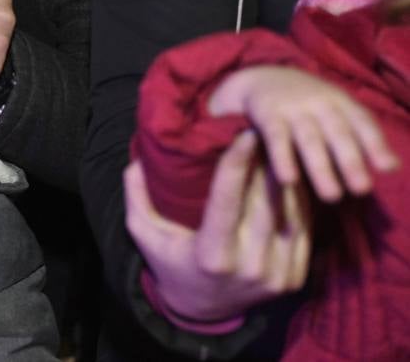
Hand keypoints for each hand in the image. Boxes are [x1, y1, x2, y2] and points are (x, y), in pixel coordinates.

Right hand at [125, 131, 311, 324]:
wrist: (202, 311)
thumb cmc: (170, 261)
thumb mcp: (144, 233)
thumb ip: (137, 197)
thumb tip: (136, 161)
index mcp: (212, 256)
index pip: (227, 200)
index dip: (237, 163)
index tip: (245, 133)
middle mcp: (249, 267)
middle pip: (265, 202)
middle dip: (267, 162)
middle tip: (268, 129)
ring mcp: (276, 275)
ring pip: (290, 214)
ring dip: (287, 177)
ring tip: (282, 147)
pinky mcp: (294, 278)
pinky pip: (303, 230)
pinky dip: (300, 201)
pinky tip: (292, 178)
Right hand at [209, 65, 397, 202]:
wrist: (262, 77)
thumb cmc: (308, 104)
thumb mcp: (336, 110)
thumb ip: (361, 135)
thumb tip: (393, 167)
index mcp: (340, 101)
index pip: (361, 121)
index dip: (375, 144)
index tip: (388, 168)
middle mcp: (319, 102)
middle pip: (337, 132)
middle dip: (350, 161)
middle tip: (361, 189)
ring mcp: (292, 107)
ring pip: (309, 138)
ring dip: (320, 167)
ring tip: (332, 196)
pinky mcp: (267, 114)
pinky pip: (275, 137)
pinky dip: (282, 158)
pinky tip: (289, 180)